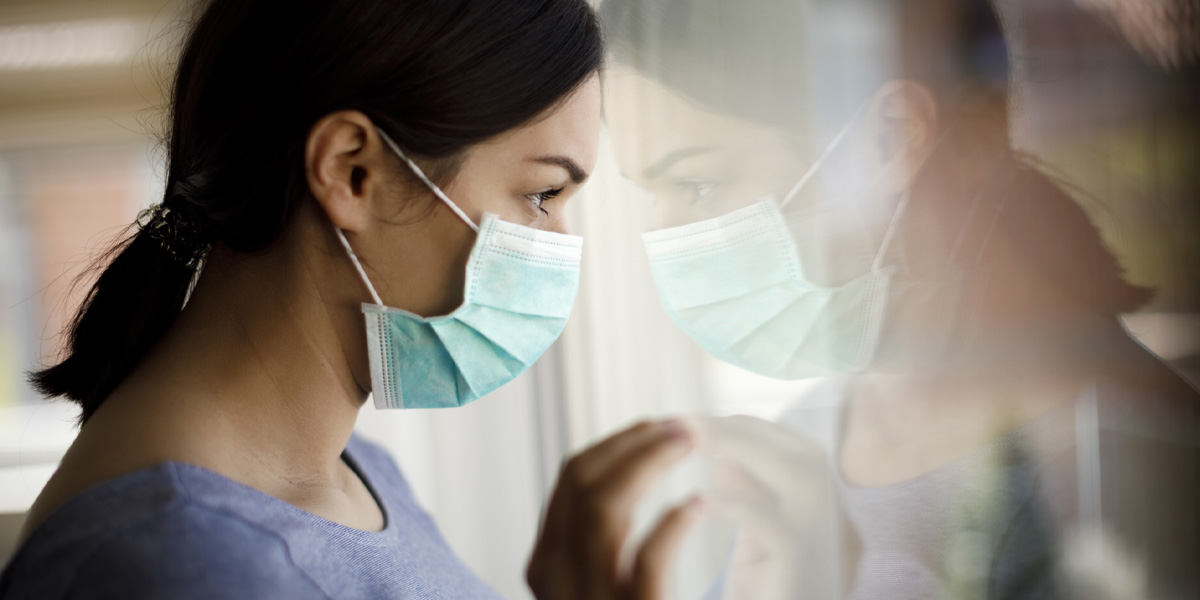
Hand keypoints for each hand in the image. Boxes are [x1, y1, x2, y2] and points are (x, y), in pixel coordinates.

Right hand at [527, 419, 705, 598]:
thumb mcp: (594, 582)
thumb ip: (601, 541)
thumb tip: (639, 467)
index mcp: (548, 565)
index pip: (572, 478)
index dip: (617, 442)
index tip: (657, 427)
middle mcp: (558, 582)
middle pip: (583, 482)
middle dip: (633, 443)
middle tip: (680, 428)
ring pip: (603, 509)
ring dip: (649, 463)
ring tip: (689, 447)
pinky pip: (647, 560)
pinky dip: (673, 523)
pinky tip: (697, 505)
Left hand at [694, 415, 833, 599]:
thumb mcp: (754, 553)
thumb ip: (747, 500)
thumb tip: (723, 453)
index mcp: (830, 527)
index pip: (802, 455)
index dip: (753, 431)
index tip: (703, 422)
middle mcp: (840, 538)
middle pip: (809, 458)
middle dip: (746, 431)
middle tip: (690, 423)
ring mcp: (830, 559)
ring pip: (805, 478)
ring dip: (745, 450)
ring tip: (694, 443)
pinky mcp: (806, 580)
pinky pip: (780, 532)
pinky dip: (740, 506)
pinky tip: (700, 500)